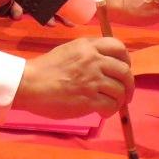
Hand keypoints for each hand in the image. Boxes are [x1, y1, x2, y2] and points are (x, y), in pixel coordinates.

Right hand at [12, 37, 132, 117]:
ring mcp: (92, 80)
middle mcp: (93, 60)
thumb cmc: (45, 69)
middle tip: (125, 94)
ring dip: (119, 100)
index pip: (118, 47)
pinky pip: (111, 105)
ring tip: (110, 105)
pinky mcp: (89, 99)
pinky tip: (102, 112)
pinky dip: (110, 111)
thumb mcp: (68, 51)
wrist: (29, 84)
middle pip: (124, 71)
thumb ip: (88, 53)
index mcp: (87, 46)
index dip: (126, 60)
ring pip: (120, 90)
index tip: (123, 70)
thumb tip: (107, 64)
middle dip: (129, 85)